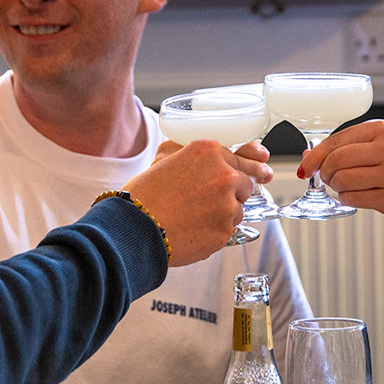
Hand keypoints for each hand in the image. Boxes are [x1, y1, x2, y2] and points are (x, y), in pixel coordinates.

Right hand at [124, 139, 262, 264]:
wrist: (134, 228)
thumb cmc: (144, 194)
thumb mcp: (164, 158)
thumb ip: (191, 152)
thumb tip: (211, 157)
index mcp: (209, 152)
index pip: (240, 158)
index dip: (239, 169)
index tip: (249, 174)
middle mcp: (224, 175)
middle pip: (246, 183)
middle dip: (233, 191)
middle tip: (210, 200)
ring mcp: (227, 204)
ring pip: (238, 209)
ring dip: (224, 213)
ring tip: (195, 216)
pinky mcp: (225, 231)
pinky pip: (229, 229)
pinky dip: (216, 231)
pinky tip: (194, 229)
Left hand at [299, 119, 383, 237]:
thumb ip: (348, 146)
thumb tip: (309, 156)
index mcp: (381, 130)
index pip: (334, 142)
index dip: (314, 157)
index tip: (306, 167)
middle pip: (335, 162)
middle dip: (325, 173)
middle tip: (329, 177)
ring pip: (341, 181)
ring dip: (336, 186)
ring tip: (346, 185)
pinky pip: (352, 199)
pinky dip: (347, 198)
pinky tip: (357, 194)